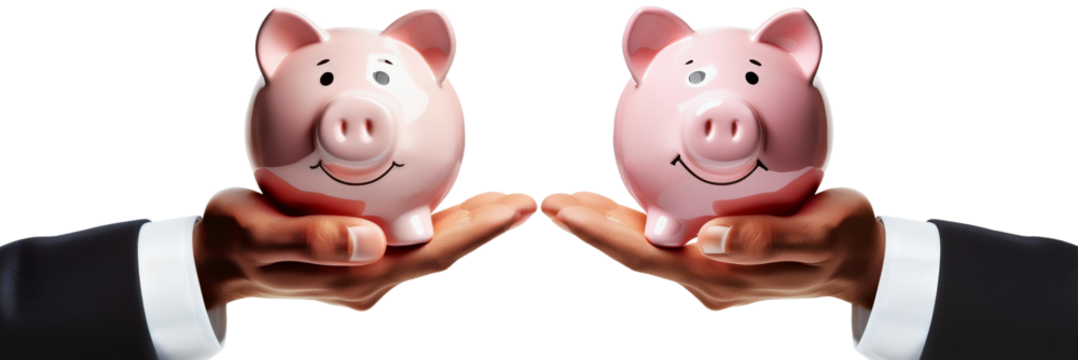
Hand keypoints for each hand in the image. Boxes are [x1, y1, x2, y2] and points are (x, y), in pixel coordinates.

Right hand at [193, 186, 536, 311]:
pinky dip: (442, 219)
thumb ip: (312, 240)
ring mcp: (368, 270)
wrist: (214, 258)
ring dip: (472, 225)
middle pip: (443, 252)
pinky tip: (459, 199)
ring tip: (510, 200)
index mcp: (357, 276)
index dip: (478, 234)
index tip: (515, 210)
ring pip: (433, 246)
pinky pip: (413, 238)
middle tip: (530, 200)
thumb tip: (371, 241)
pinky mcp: (363, 257)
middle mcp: (371, 278)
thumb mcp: (258, 235)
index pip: (431, 256)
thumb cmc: (233, 241)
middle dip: (489, 228)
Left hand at [538, 186, 884, 311]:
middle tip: (547, 201)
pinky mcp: (713, 259)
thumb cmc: (844, 241)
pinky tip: (613, 203)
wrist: (861, 261)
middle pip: (635, 252)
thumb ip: (768, 240)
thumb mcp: (820, 234)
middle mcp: (707, 279)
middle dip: (588, 228)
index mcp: (722, 276)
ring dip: (604, 225)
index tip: (563, 211)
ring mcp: (708, 272)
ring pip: (644, 246)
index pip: (647, 256)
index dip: (600, 236)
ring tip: (565, 200)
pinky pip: (664, 239)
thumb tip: (709, 240)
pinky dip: (633, 221)